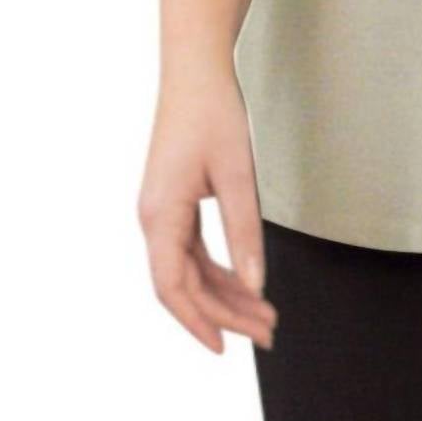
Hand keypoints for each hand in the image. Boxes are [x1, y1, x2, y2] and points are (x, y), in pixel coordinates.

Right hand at [137, 69, 277, 352]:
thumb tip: (255, 284)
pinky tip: (244, 283)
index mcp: (160, 215)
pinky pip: (192, 251)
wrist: (195, 72)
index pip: (173, 287)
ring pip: (189, 271)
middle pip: (184, 285)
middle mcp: (153, 219)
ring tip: (265, 314)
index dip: (199, 321)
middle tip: (268, 332)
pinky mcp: (173, 204)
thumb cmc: (213, 114)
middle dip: (225, 313)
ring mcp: (161, 212)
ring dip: (225, 294)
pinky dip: (219, 271)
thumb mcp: (237, 174)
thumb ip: (245, 231)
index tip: (226, 348)